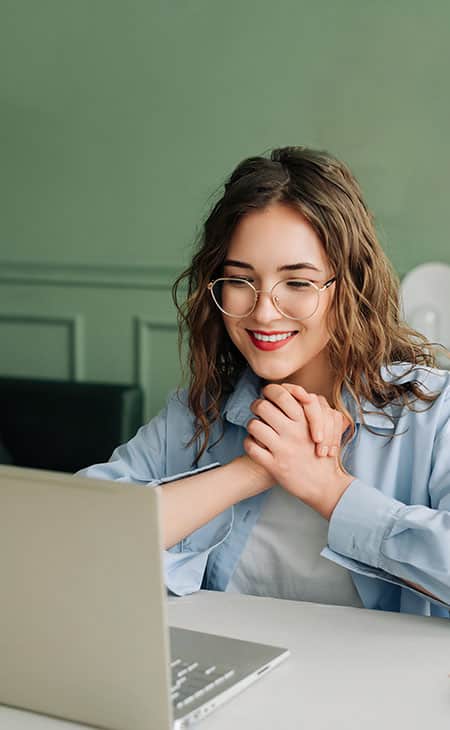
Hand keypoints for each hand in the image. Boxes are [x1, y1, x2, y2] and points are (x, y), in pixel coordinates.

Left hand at [243, 383, 353, 519]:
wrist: (325, 485)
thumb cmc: (322, 454)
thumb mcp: (324, 427)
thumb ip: (310, 408)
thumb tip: (295, 391)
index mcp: (306, 420)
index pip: (279, 394)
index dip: (269, 392)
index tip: (268, 396)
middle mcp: (294, 432)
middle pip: (262, 406)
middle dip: (257, 406)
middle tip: (258, 411)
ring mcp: (283, 449)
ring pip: (253, 425)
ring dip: (252, 425)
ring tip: (257, 429)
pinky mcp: (274, 465)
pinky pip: (251, 446)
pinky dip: (249, 443)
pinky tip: (256, 444)